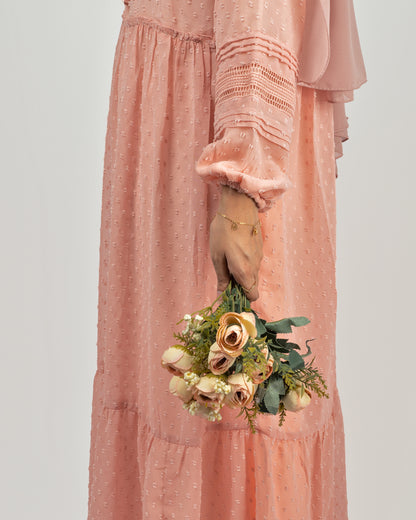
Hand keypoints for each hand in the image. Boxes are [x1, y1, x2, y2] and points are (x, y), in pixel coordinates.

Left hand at [209, 185, 262, 300]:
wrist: (239, 207)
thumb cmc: (224, 231)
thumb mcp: (217, 256)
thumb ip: (222, 277)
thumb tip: (222, 294)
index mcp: (244, 271)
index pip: (252, 296)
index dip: (242, 299)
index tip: (230, 294)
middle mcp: (255, 266)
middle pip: (252, 286)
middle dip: (241, 287)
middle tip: (226, 278)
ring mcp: (259, 256)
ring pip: (253, 274)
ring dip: (242, 274)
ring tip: (228, 260)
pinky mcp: (259, 247)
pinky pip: (254, 262)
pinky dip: (246, 263)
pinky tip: (235, 250)